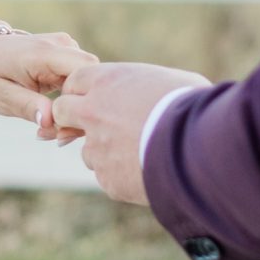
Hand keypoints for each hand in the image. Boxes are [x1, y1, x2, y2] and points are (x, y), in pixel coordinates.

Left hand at [0, 30, 98, 132]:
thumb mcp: (0, 95)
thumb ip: (27, 106)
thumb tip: (50, 121)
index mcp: (44, 53)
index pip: (85, 75)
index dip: (81, 105)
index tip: (60, 131)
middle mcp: (62, 45)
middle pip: (92, 81)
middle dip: (79, 112)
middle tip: (56, 138)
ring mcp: (68, 47)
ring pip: (88, 84)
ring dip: (74, 110)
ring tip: (48, 130)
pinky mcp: (68, 55)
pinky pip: (80, 82)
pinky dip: (70, 102)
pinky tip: (51, 119)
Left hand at [52, 63, 210, 204]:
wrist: (198, 147)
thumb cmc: (192, 106)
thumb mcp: (171, 81)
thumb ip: (147, 86)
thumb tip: (157, 90)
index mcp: (106, 81)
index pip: (74, 81)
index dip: (82, 91)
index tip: (93, 99)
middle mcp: (92, 113)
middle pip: (62, 112)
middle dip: (72, 120)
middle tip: (96, 126)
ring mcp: (96, 148)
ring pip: (88, 151)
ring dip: (104, 153)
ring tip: (139, 153)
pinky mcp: (107, 178)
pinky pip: (108, 177)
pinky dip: (123, 176)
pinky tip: (147, 171)